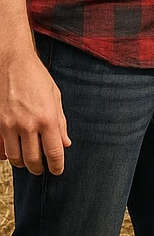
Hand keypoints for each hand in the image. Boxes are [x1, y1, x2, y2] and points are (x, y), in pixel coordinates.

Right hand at [0, 48, 71, 175]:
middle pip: (34, 159)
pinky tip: (15, 154)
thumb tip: (65, 144)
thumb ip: (60, 123)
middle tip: (42, 170)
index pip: (54, 152)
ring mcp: (10, 125)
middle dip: (39, 168)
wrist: (12, 64)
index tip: (58, 171)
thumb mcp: (55, 98)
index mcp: (48, 118)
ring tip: (29, 164)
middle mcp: (28, 125)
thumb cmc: (37, 79)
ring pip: (16, 157)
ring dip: (23, 164)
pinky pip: (2, 148)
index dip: (57, 165)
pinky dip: (8, 155)